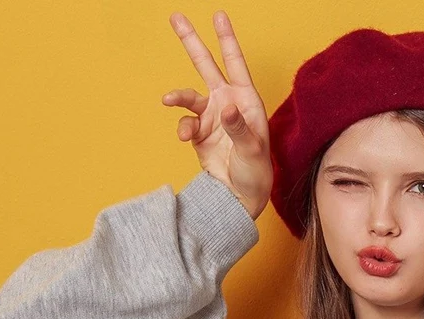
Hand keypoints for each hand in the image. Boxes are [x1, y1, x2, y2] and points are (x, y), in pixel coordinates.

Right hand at [163, 10, 272, 219]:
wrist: (239, 196)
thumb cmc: (255, 172)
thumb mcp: (251, 151)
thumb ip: (238, 128)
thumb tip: (226, 107)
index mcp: (246, 101)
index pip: (236, 64)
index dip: (227, 40)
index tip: (218, 15)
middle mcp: (228, 103)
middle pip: (207, 66)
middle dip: (192, 42)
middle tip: (176, 16)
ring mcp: (212, 116)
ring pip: (189, 95)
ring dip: (178, 95)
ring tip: (168, 99)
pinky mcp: (199, 132)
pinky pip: (185, 123)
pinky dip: (182, 127)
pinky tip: (184, 137)